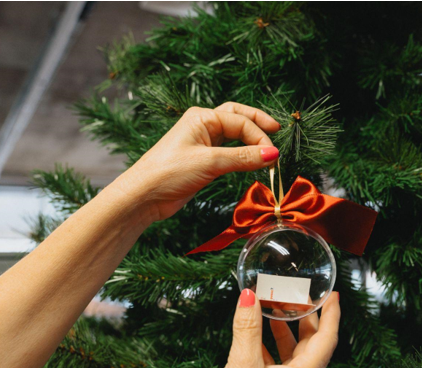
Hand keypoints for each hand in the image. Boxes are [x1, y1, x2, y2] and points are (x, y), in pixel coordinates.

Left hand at [113, 102, 280, 223]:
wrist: (144, 195)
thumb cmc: (168, 173)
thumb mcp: (210, 163)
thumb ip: (243, 158)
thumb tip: (272, 154)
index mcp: (202, 117)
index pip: (241, 121)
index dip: (260, 137)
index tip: (273, 156)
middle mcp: (203, 125)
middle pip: (238, 117)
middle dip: (258, 124)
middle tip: (277, 132)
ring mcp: (202, 142)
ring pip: (234, 135)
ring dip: (251, 140)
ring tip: (268, 149)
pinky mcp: (203, 160)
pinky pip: (229, 152)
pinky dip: (243, 154)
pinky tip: (252, 160)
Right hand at [173, 289, 339, 367]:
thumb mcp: (242, 364)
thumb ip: (247, 328)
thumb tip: (249, 295)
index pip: (328, 338)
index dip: (331, 313)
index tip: (332, 293)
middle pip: (312, 344)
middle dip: (305, 318)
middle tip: (297, 294)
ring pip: (295, 354)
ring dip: (285, 331)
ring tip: (274, 308)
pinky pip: (281, 365)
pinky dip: (272, 347)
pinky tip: (256, 337)